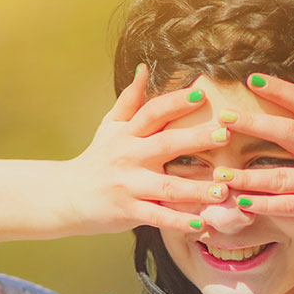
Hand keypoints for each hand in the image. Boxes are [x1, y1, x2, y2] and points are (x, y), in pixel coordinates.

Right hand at [61, 64, 230, 235]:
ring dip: (196, 189)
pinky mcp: (129, 211)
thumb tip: (144, 69)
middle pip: (166, 144)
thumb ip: (130, 100)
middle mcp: (129, 156)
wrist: (67, 196)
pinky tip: (202, 224)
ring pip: (167, 186)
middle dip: (196, 139)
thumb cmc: (98, 158)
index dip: (176, 102)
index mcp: (128, 133)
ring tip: (222, 189)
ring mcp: (129, 185)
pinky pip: (158, 216)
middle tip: (225, 135)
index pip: (153, 112)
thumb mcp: (110, 127)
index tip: (201, 95)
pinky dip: (179, 222)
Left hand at [213, 63, 293, 248]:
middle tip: (223, 119)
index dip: (280, 89)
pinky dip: (264, 205)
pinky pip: (289, 206)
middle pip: (288, 133)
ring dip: (247, 176)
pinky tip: (241, 202)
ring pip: (281, 176)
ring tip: (220, 173)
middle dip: (253, 124)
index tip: (252, 79)